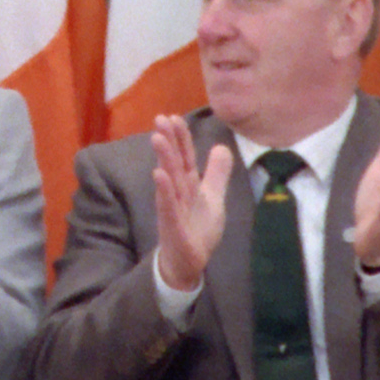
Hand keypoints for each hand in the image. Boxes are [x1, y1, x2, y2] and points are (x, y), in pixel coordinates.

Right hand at [148, 116, 231, 293]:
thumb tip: (222, 147)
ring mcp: (173, 207)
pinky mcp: (171, 224)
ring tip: (157, 137)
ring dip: (164, 158)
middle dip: (168, 140)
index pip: (185, 156)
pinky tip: (158, 174)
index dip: (181, 137)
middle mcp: (179, 192)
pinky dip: (164, 190)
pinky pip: (167, 204)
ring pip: (169, 179)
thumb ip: (216, 174)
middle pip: (174, 162)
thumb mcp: (213, 198)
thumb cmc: (197, 229)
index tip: (174, 117)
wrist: (189, 262)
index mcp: (189, 184)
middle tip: (160, 118)